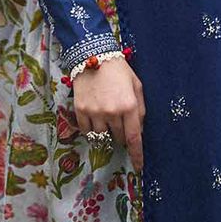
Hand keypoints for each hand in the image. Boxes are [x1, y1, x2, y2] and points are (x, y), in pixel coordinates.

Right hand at [70, 58, 145, 172]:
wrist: (92, 55)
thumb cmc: (119, 70)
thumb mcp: (137, 86)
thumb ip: (140, 110)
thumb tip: (139, 132)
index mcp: (129, 106)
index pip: (134, 138)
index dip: (137, 155)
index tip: (139, 167)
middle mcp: (112, 112)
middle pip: (118, 138)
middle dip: (121, 134)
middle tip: (119, 119)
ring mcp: (95, 112)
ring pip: (102, 136)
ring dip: (106, 132)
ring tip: (106, 115)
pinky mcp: (80, 110)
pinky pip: (87, 131)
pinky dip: (92, 129)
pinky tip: (94, 116)